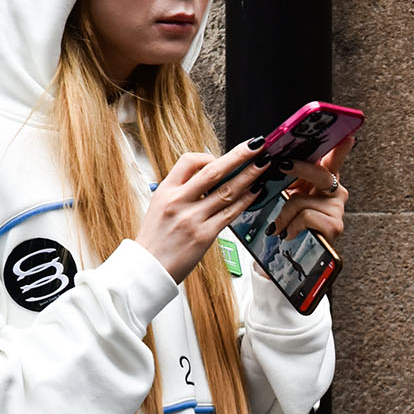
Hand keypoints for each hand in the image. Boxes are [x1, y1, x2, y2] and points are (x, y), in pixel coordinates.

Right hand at [137, 142, 269, 282]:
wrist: (149, 268)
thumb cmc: (156, 239)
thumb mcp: (160, 206)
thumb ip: (182, 191)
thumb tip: (209, 178)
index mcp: (166, 191)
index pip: (188, 161)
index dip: (208, 156)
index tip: (221, 158)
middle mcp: (179, 201)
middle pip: (213, 171)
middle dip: (238, 156)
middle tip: (256, 146)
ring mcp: (193, 218)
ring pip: (227, 191)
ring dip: (249, 176)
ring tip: (264, 165)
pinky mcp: (205, 235)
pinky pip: (230, 214)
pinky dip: (245, 201)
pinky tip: (256, 192)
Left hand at [273, 135, 352, 243]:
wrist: (298, 250)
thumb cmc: (294, 219)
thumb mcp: (289, 192)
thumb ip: (288, 175)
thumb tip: (272, 159)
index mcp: (327, 179)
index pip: (335, 159)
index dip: (341, 148)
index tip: (347, 137)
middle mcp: (337, 192)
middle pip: (320, 173)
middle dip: (298, 168)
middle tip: (282, 165)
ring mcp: (337, 209)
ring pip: (302, 200)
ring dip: (284, 214)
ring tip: (280, 225)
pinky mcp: (334, 226)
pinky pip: (304, 217)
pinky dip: (291, 226)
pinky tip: (290, 233)